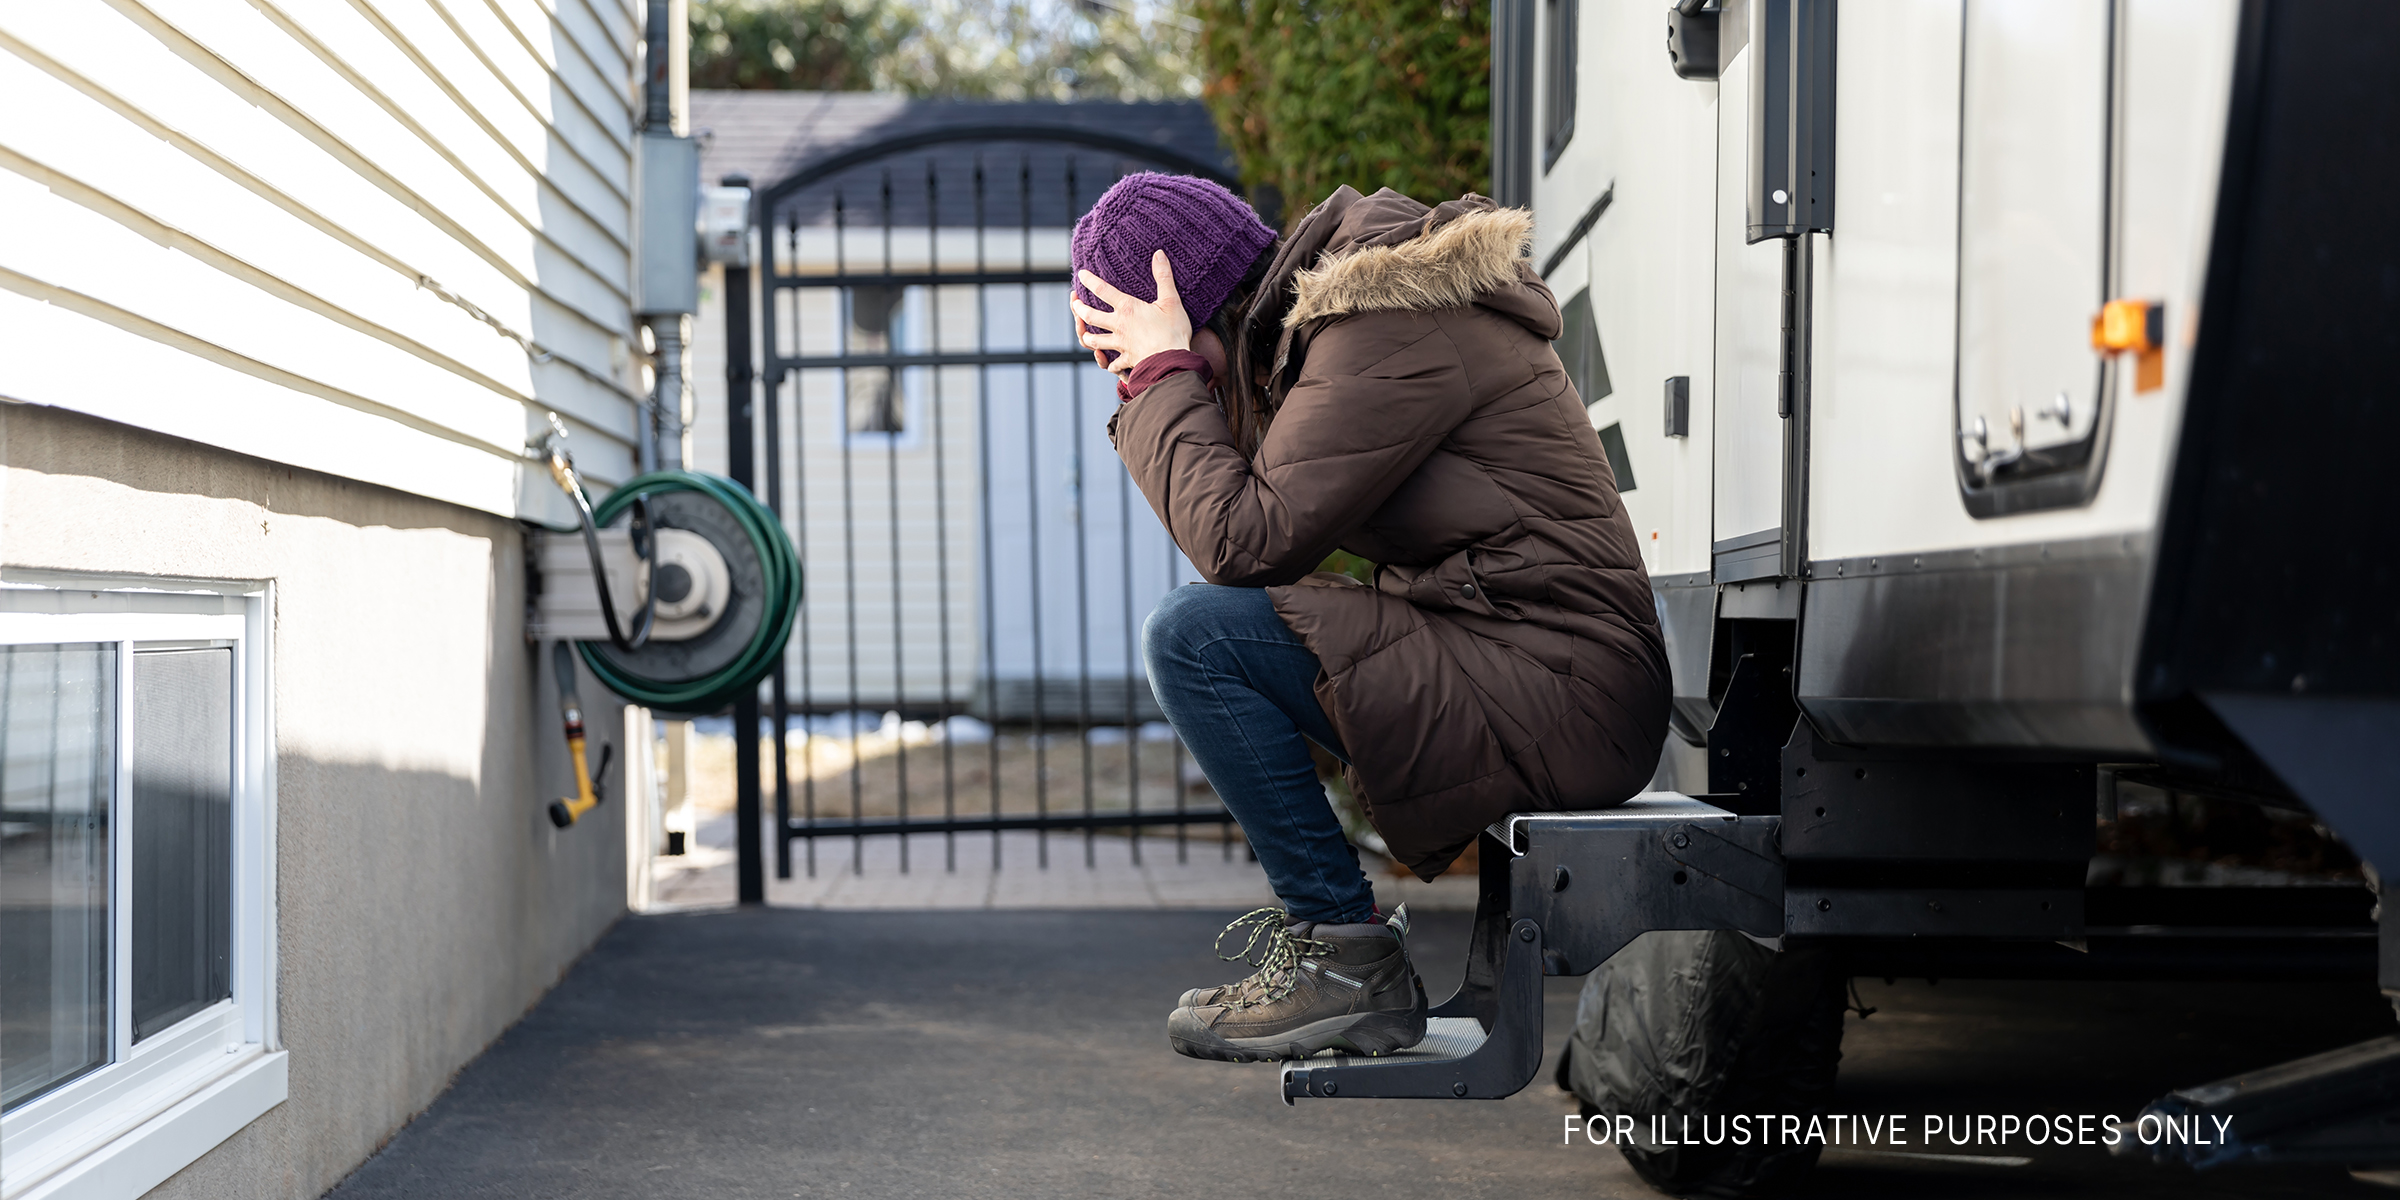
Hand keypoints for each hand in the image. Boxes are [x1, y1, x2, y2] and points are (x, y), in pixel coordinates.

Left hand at [1070, 251, 1192, 377]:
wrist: (1171, 361)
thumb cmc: (1172, 330)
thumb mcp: (1171, 300)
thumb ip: (1163, 276)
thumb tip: (1158, 254)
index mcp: (1127, 308)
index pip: (1102, 290)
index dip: (1090, 281)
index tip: (1080, 275)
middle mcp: (1119, 325)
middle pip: (1091, 316)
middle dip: (1079, 309)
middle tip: (1074, 304)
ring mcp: (1120, 344)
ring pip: (1095, 341)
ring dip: (1088, 337)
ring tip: (1084, 334)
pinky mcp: (1127, 359)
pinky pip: (1114, 364)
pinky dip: (1110, 364)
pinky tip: (1110, 364)